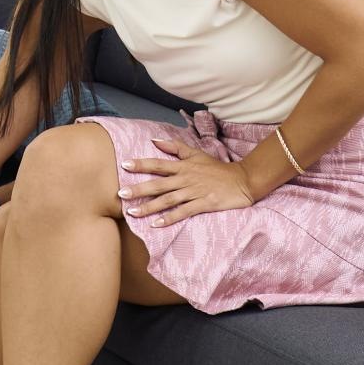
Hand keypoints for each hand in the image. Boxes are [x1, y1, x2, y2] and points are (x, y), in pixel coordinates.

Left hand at [120, 137, 256, 226]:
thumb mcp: (196, 154)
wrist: (243, 180)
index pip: (159, 164)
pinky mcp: (204, 204)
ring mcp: (195, 192)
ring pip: (168, 200)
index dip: (142, 164)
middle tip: (121, 194)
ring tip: (132, 212)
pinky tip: (156, 224)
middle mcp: (186, 179)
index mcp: (183, 166)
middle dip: (139, 189)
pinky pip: (184, 212)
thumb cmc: (216, 168)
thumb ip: (175, 147)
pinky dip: (170, 218)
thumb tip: (153, 140)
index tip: (124, 165)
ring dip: (149, 207)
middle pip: (159, 184)